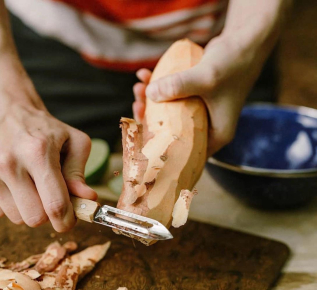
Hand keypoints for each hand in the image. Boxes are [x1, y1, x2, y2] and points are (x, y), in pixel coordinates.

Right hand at [0, 103, 96, 231]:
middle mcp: (7, 162)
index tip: (70, 222)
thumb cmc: (45, 130)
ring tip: (31, 184)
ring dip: (29, 208)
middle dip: (48, 215)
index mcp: (38, 152)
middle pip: (34, 218)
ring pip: (17, 218)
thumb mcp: (74, 142)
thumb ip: (79, 173)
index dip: (66, 221)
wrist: (6, 113)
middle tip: (52, 199)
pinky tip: (13, 182)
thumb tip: (88, 199)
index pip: (54, 205)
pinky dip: (11, 204)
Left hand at [133, 34, 269, 155]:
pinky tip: (146, 73)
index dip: (161, 148)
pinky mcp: (194, 97)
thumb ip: (178, 87)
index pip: (184, 153)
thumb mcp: (206, 79)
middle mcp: (206, 128)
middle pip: (172, 132)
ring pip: (170, 113)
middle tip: (137, 104)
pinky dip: (159, 87)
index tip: (141, 134)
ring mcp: (199, 112)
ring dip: (152, 100)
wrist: (245, 43)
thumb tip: (149, 94)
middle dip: (151, 118)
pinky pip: (173, 97)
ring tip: (139, 86)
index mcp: (214, 136)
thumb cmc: (233, 65)